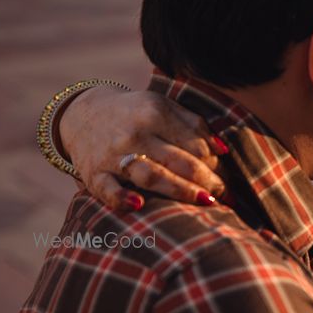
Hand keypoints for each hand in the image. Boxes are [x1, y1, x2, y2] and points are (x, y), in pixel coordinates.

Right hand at [59, 86, 226, 209]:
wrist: (82, 115)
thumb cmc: (136, 116)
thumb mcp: (163, 107)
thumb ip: (194, 125)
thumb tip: (223, 150)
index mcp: (155, 112)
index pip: (195, 143)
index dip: (216, 164)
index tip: (229, 179)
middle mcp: (135, 133)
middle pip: (180, 161)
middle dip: (209, 181)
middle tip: (227, 196)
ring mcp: (113, 155)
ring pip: (152, 176)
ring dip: (181, 191)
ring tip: (206, 202)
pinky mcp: (93, 174)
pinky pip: (108, 189)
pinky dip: (121, 197)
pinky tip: (139, 205)